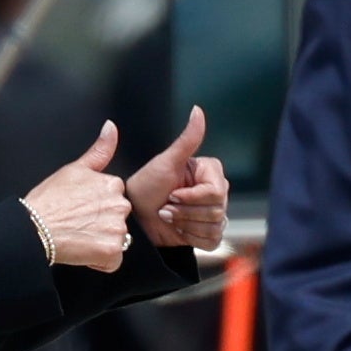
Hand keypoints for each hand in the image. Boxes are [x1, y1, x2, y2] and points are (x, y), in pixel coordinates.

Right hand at [22, 122, 132, 271]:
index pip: (114, 198)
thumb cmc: (48, 200)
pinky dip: (100, 260)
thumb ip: (99, 150)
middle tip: (78, 223)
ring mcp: (116, 229)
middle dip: (102, 222)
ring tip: (78, 236)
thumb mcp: (74, 169)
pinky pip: (112, 261)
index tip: (81, 208)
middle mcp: (119, 205)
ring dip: (101, 241)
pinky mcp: (111, 251)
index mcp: (113, 184)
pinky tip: (83, 251)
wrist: (32, 228)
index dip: (96, 205)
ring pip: (117, 239)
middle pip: (117, 218)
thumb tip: (111, 127)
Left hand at [126, 106, 229, 250]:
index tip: (171, 193)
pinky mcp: (208, 232)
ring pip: (214, 227)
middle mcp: (216, 191)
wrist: (134, 216)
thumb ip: (187, 139)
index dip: (191, 198)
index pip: (215, 192)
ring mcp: (213, 213)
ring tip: (169, 216)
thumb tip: (197, 110)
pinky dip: (192, 237)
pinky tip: (178, 229)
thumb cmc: (146, 186)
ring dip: (186, 225)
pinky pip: (212, 241)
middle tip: (166, 206)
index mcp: (211, 172)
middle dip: (185, 212)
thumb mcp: (166, 162)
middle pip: (216, 211)